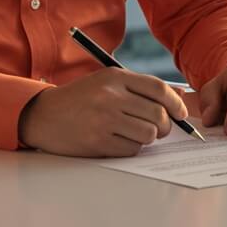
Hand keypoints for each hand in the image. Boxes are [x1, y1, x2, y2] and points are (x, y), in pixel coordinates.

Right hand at [18, 68, 189, 157]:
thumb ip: (139, 87)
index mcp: (115, 77)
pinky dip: (132, 147)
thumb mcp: (107, 82)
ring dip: (149, 137)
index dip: (176, 103)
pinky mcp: (98, 142)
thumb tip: (179, 96)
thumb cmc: (81, 97)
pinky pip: (132, 149)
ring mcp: (104, 120)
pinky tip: (121, 140)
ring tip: (138, 133)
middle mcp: (111, 96)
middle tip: (161, 129)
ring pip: (148, 134)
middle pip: (158, 114)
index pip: (159, 89)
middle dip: (166, 125)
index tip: (181, 114)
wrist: (45, 114)